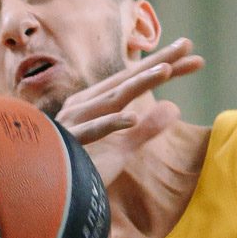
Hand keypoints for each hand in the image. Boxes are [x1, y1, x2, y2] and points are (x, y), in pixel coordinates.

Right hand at [54, 38, 203, 158]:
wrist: (42, 193)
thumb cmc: (79, 169)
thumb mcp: (123, 150)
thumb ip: (146, 130)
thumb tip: (174, 108)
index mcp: (97, 104)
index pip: (136, 82)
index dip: (164, 68)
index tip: (193, 57)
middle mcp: (86, 106)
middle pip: (128, 80)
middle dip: (158, 62)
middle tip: (187, 45)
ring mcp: (77, 122)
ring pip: (113, 99)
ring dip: (139, 83)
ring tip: (167, 70)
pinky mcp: (71, 144)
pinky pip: (93, 131)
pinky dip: (111, 123)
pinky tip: (132, 118)